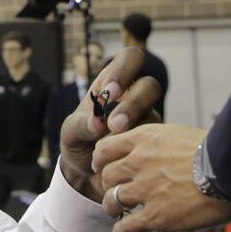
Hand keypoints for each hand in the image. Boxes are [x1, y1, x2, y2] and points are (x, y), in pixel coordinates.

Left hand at [58, 47, 162, 204]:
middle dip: (133, 103)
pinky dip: (143, 145)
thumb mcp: (71, 134)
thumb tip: (98, 123)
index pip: (130, 59)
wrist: (87, 173)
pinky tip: (126, 156)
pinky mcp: (155, 139)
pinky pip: (160, 138)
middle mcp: (133, 97)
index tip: (108, 93)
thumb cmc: (78, 144)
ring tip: (116, 141)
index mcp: (111, 84)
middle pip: (150, 86)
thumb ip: (81, 126)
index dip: (124, 70)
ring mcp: (147, 118)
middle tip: (114, 124)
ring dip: (137, 127)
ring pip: (155, 113)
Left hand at [93, 123, 230, 231]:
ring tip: (116, 211)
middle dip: (107, 185)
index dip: (101, 161)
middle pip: (107, 176)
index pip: (105, 149)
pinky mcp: (155, 216)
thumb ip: (158, 144)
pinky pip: (126, 227)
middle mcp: (137, 163)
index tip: (102, 167)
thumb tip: (154, 151)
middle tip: (114, 191)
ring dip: (111, 207)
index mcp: (143, 140)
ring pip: (111, 200)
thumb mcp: (177, 134)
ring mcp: (144, 190)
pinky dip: (121, 231)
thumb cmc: (213, 151)